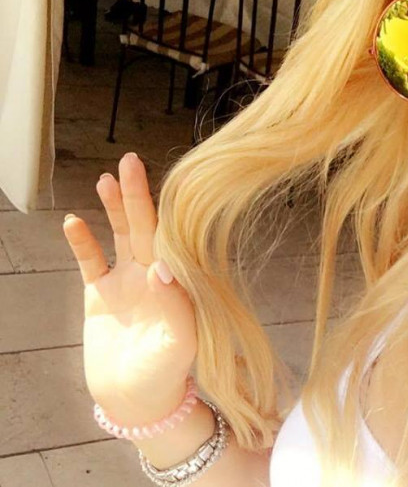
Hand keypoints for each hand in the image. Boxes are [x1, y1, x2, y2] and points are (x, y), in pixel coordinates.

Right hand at [63, 152, 197, 425]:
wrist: (137, 400)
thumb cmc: (167, 373)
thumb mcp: (180, 342)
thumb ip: (175, 304)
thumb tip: (162, 267)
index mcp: (177, 280)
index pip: (172, 235)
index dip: (167, 209)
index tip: (167, 180)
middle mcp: (153, 274)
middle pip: (145, 226)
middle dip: (138, 195)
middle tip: (130, 161)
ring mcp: (126, 281)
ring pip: (119, 236)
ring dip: (114, 208)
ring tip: (108, 178)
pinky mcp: (100, 295)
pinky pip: (90, 262)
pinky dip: (82, 242)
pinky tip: (74, 220)